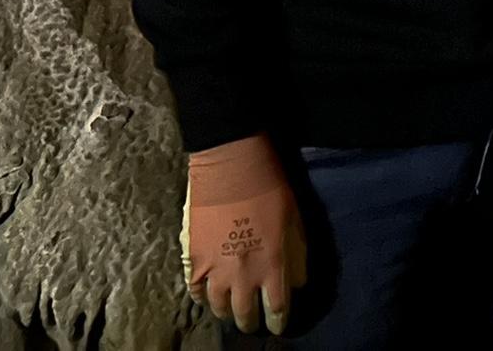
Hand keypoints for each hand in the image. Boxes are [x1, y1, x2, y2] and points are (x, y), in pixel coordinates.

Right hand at [181, 134, 306, 335]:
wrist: (232, 166)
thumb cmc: (270, 188)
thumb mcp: (295, 220)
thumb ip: (297, 256)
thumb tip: (297, 282)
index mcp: (272, 266)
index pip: (277, 309)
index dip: (278, 322)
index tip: (278, 325)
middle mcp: (244, 276)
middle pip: (245, 315)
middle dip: (251, 321)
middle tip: (252, 321)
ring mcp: (216, 271)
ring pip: (219, 308)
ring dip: (227, 311)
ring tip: (231, 309)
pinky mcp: (195, 260)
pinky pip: (196, 291)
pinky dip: (203, 296)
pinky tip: (208, 294)